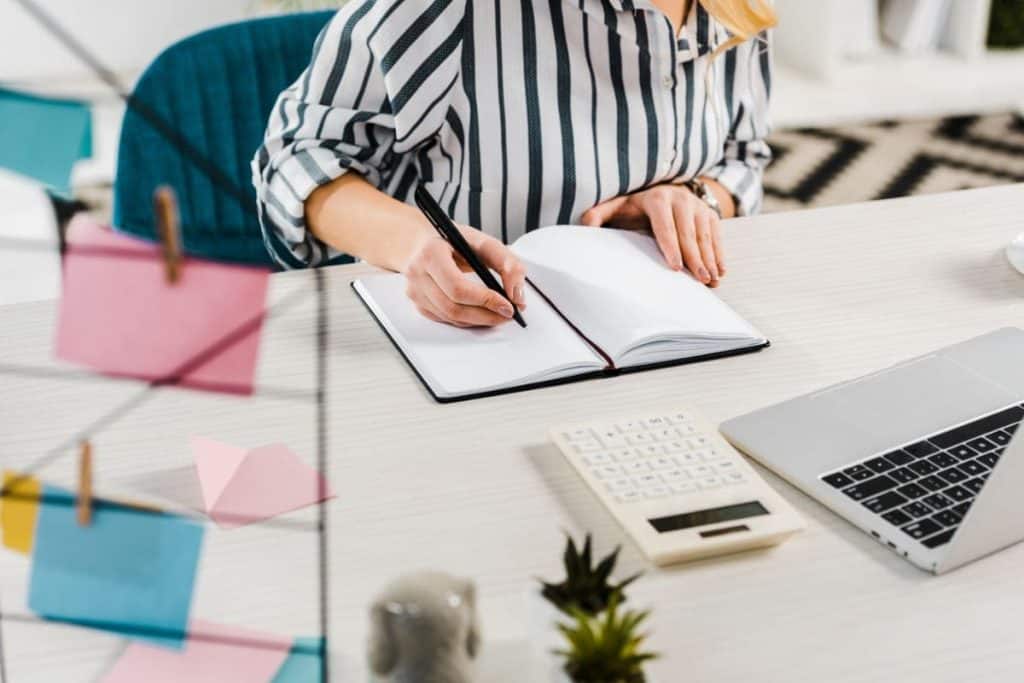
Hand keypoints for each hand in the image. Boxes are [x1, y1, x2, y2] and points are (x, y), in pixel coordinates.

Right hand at [402, 225, 526, 326]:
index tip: (508, 305)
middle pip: (453, 307)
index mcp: (431, 253)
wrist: (423, 240)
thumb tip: (516, 295)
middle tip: (508, 314)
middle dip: (486, 315)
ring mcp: (414, 291)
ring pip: (450, 317)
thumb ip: (507, 263)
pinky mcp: (418, 303)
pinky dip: (467, 320)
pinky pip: (445, 319)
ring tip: (498, 315)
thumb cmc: (452, 240)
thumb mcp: (482, 242)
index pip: (458, 287)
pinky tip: (481, 314)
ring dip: (478, 321)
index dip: (485, 300)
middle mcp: (417, 273)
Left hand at [580, 183, 725, 286]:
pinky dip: (719, 253)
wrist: (661, 190)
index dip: (671, 246)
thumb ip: (597, 215)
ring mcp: (697, 206)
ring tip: (711, 280)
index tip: (675, 267)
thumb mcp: (615, 207)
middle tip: (699, 279)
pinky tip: (720, 271)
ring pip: (705, 235)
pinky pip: (716, 235)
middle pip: (688, 232)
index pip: (665, 225)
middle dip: (695, 258)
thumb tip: (585, 226)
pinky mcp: (709, 212)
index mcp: (657, 198)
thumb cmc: (634, 207)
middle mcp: (681, 199)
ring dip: (710, 259)